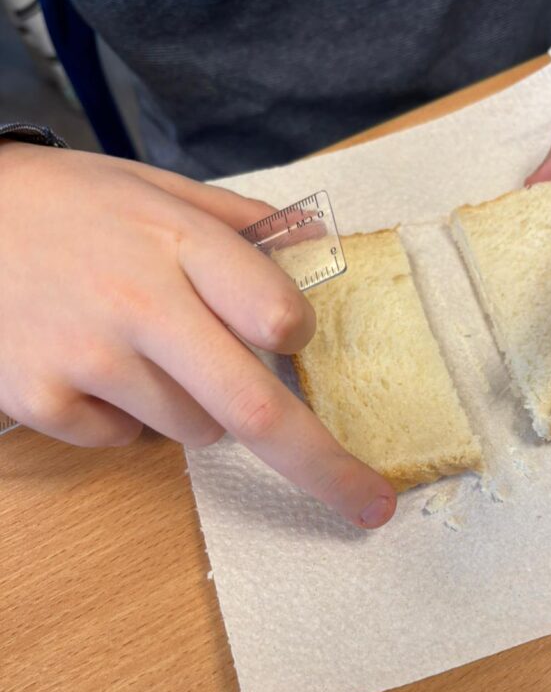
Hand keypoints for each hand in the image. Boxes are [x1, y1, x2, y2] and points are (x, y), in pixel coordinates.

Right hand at [0, 142, 395, 527]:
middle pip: (254, 409)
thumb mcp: (157, 188)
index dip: (297, 337)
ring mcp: (85, 357)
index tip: (292, 341)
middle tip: (371, 504)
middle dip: (325, 467)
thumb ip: (239, 221)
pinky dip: (126, 419)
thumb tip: (316, 249)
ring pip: (194, 431)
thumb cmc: (70, 204)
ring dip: (197, 408)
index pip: (278, 316)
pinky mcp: (39, 397)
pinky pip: (124, 442)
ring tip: (142, 348)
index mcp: (177, 242)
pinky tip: (92, 365)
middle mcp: (138, 303)